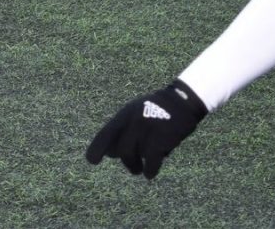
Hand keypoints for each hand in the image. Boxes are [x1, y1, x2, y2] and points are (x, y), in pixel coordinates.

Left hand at [86, 80, 206, 179]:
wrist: (182, 102)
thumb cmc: (156, 111)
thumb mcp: (136, 114)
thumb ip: (123, 131)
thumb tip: (110, 153)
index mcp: (124, 115)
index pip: (105, 133)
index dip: (97, 148)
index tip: (92, 161)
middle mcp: (132, 121)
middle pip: (121, 150)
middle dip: (126, 162)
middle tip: (133, 169)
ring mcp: (145, 130)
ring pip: (133, 156)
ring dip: (135, 167)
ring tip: (140, 170)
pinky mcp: (160, 138)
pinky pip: (151, 161)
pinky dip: (150, 170)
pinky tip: (150, 173)